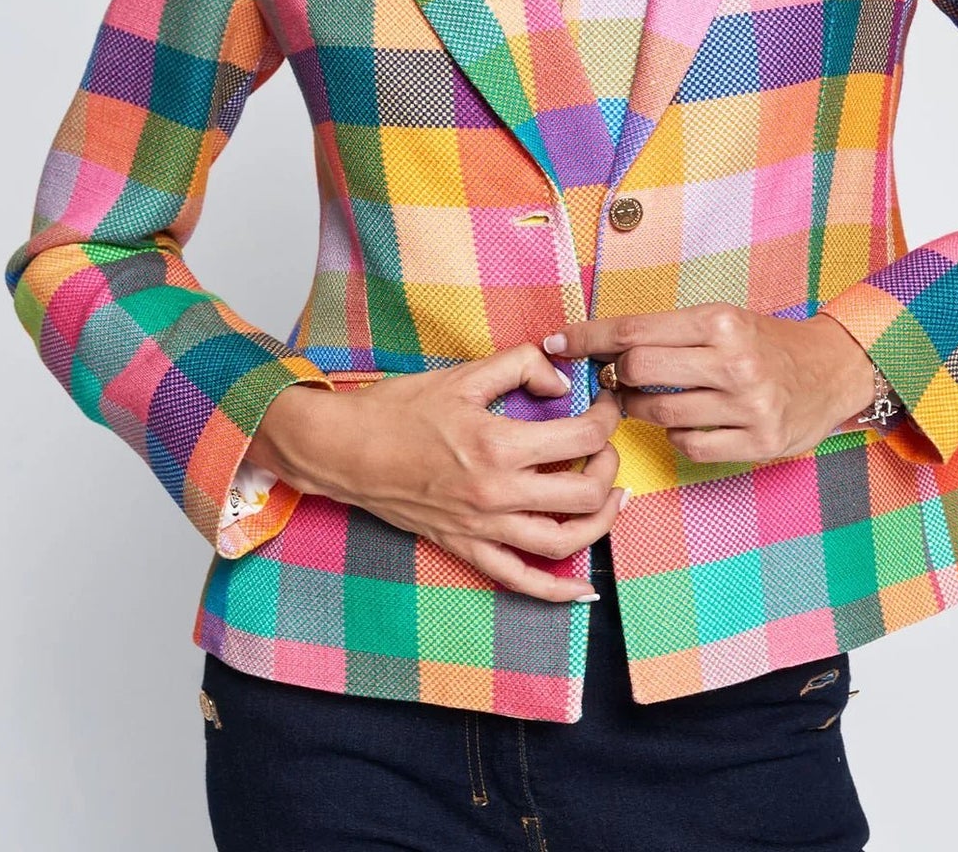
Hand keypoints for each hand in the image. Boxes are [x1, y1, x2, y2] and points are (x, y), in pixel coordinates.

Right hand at [249, 343, 626, 602]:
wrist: (345, 450)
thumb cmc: (397, 410)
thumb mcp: (463, 375)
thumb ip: (520, 366)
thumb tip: (563, 382)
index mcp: (498, 444)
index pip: (581, 438)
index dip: (606, 418)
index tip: (606, 406)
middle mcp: (496, 493)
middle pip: (583, 494)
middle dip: (608, 468)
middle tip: (606, 447)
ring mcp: (482, 526)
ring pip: (562, 542)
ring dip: (599, 523)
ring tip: (612, 499)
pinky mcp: (466, 547)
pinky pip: (519, 580)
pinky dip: (557, 590)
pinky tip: (583, 590)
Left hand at [545, 303, 879, 464]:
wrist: (833, 369)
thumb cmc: (766, 343)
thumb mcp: (724, 320)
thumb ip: (669, 333)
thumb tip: (601, 347)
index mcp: (720, 322)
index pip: (635, 329)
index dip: (588, 337)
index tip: (556, 342)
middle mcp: (733, 361)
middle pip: (638, 371)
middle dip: (613, 377)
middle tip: (611, 378)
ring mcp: (747, 405)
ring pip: (658, 414)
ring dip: (638, 409)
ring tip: (644, 401)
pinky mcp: (758, 442)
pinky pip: (688, 446)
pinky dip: (676, 438)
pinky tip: (687, 424)